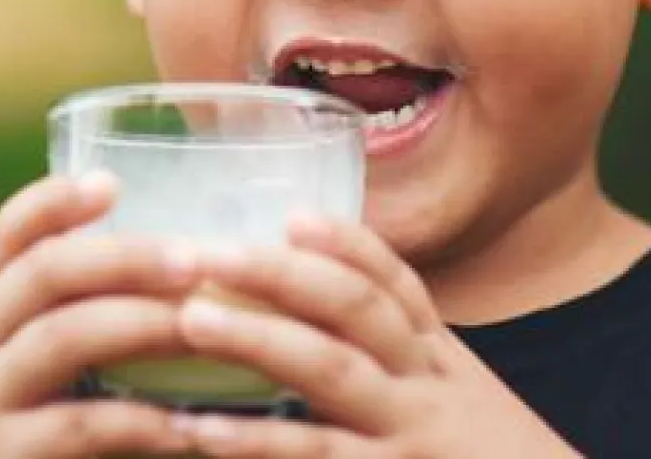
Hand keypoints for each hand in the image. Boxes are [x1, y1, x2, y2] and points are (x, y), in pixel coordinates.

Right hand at [0, 173, 202, 457]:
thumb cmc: (30, 425)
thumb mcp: (38, 358)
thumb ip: (85, 308)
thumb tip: (189, 259)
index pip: (8, 235)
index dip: (53, 202)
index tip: (110, 182)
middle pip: (42, 273)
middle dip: (122, 257)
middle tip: (192, 259)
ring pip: (61, 338)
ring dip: (141, 323)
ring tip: (201, 325)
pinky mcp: (6, 455)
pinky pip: (78, 424)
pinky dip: (142, 420)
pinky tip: (190, 423)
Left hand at [170, 216, 579, 457]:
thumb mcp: (460, 409)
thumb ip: (403, 369)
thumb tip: (321, 333)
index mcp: (442, 361)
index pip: (398, 285)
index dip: (347, 246)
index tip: (293, 215)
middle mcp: (429, 385)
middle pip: (359, 309)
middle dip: (284, 274)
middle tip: (211, 253)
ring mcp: (411, 433)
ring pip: (333, 370)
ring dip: (259, 337)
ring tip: (190, 319)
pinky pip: (317, 454)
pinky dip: (257, 442)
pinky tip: (201, 431)